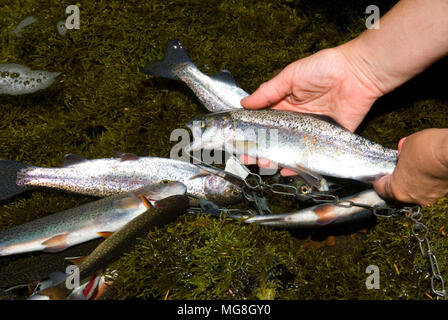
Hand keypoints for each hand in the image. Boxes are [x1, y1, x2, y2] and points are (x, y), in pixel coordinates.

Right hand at [240, 46, 382, 174]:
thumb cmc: (324, 68)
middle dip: (260, 151)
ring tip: (265, 165)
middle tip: (249, 158)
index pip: (264, 124)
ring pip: (290, 151)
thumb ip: (268, 92)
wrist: (357, 73)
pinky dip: (300, 165)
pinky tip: (287, 170)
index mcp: (285, 105)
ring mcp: (311, 132)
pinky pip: (312, 156)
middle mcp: (297, 120)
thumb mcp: (290, 76)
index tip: (239, 144)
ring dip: (276, 160)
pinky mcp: (328, 139)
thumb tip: (244, 103)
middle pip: (275, 140)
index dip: (252, 134)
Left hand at [374, 129, 447, 205]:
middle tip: (399, 165)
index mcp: (397, 190)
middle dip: (398, 177)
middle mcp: (413, 198)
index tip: (379, 174)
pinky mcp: (444, 191)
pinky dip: (428, 178)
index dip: (379, 179)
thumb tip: (402, 152)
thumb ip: (401, 153)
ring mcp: (430, 196)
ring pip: (416, 188)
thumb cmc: (427, 150)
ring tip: (417, 163)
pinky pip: (430, 185)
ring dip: (414, 178)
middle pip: (400, 189)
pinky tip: (429, 166)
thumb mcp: (406, 146)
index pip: (382, 189)